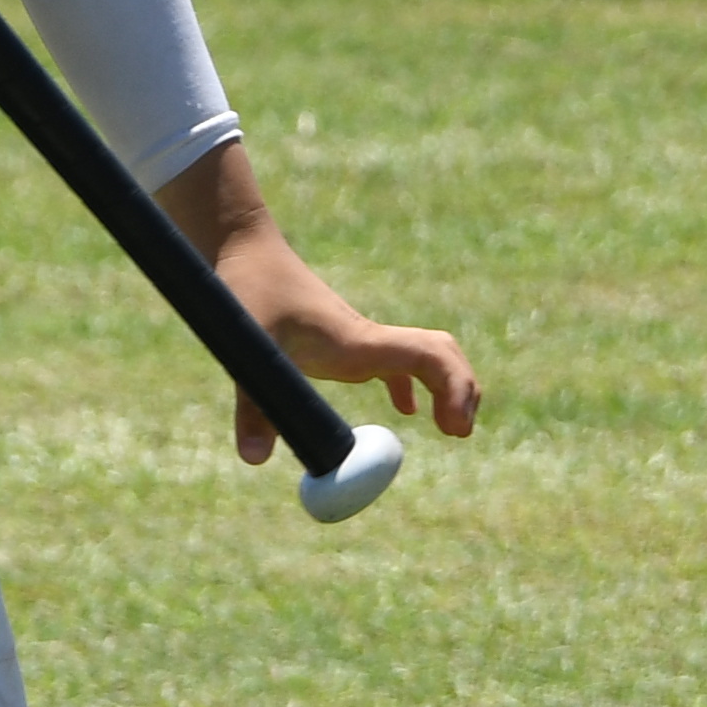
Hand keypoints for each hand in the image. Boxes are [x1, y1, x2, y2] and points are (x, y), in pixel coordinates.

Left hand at [208, 216, 481, 467]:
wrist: (244, 246)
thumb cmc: (246, 288)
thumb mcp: (246, 350)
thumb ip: (252, 406)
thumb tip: (256, 460)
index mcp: (357, 341)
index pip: (427, 356)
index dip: (453, 387)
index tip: (455, 427)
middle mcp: (367, 340)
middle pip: (440, 356)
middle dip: (461, 389)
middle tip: (459, 432)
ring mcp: (359, 339)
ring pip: (424, 358)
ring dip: (445, 387)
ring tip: (451, 427)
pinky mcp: (344, 341)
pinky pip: (394, 363)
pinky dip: (413, 386)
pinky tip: (406, 410)